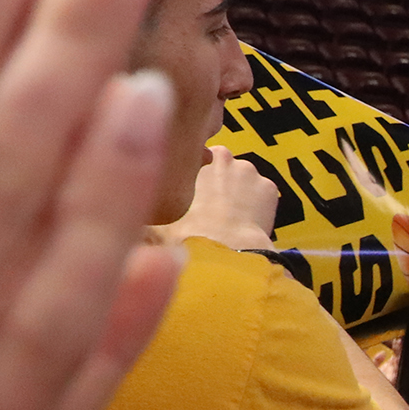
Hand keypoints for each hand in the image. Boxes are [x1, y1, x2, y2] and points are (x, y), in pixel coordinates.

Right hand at [153, 146, 280, 251]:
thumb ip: (148, 212)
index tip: (192, 197)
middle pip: (222, 168)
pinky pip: (263, 195)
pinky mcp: (270, 189)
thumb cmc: (186, 235)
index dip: (194, 179)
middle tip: (211, 212)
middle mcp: (225, 156)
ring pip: (245, 181)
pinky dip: (259, 207)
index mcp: (194, 156)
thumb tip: (138, 221)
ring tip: (229, 222)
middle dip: (219, 186)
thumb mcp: (154, 223)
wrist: (224, 253)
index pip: (195, 157)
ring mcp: (251, 170)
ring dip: (240, 196)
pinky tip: (247, 224)